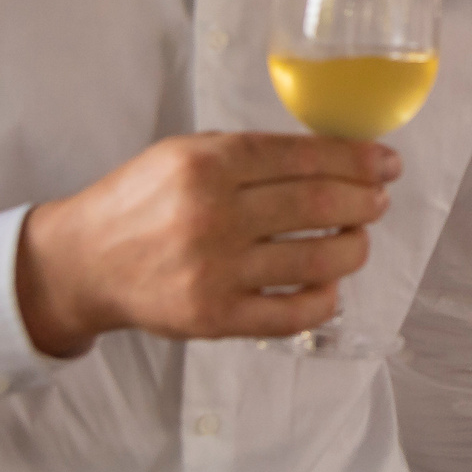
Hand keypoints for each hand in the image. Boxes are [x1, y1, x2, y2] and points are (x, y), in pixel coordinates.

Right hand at [16, 132, 398, 356]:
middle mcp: (212, 215)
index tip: (387, 163)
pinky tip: (329, 285)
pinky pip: (294, 314)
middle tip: (378, 200)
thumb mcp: (185, 153)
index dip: (358, 159)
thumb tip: (335, 154)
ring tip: (356, 238)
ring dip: (354, 248)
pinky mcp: (214, 318)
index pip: (305, 157)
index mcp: (207, 164)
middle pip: (320, 205)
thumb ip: (251, 153)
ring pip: (318, 261)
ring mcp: (215, 271)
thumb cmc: (141, 201)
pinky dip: (326, 300)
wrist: (84, 262)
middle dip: (365, 200)